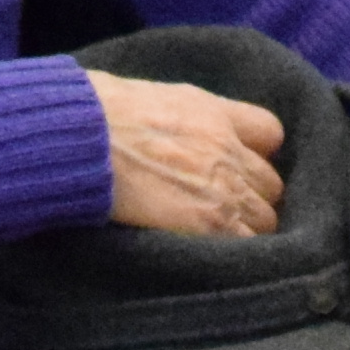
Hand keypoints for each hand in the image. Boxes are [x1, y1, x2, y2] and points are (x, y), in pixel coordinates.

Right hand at [95, 77, 286, 235]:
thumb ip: (181, 113)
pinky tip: (209, 255)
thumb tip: (173, 125)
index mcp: (214, 114)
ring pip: (265, 219)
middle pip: (270, 184)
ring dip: (244, 229)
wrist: (79, 138)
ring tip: (211, 238)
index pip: (269, 132)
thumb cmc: (96, 112)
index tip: (238, 165)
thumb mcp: (148, 94)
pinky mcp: (209, 223)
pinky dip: (232, 252)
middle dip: (250, 196)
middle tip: (220, 208)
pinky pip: (245, 245)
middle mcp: (227, 149)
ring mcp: (223, 188)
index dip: (255, 152)